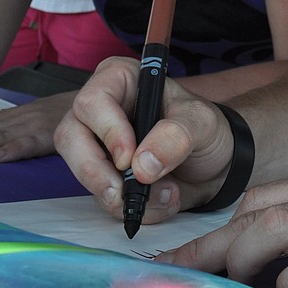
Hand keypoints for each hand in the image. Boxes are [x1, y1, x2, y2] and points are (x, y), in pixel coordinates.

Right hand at [53, 57, 236, 222]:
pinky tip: (160, 202)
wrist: (216, 162)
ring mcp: (98, 144)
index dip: (107, 131)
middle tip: (124, 194)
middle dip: (96, 172)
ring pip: (81, 172)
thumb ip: (177, 136)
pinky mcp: (104, 175)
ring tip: (164, 195)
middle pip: (71, 138)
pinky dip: (130, 208)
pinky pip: (101, 197)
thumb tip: (141, 165)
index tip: (129, 158)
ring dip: (119, 195)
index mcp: (120, 79)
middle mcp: (101, 109)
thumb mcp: (202, 122)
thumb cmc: (204, 128)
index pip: (93, 101)